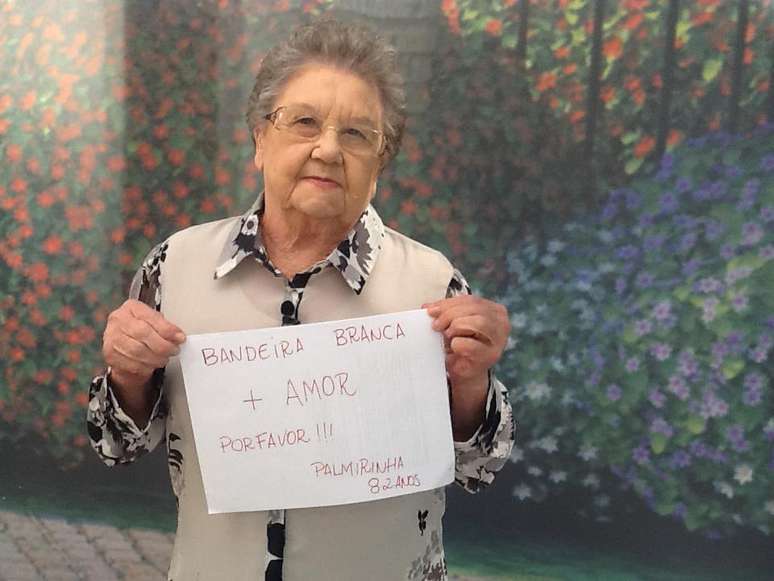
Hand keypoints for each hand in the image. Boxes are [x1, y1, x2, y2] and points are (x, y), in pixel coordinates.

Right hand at [102, 299, 185, 391]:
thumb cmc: (142, 332)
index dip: (167, 329)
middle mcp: (118, 319)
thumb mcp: (154, 323)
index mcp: (131, 307)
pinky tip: (152, 364)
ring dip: (156, 358)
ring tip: (164, 358)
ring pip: (137, 351)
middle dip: (163, 345)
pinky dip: (146, 367)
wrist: (124, 348)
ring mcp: (110, 337)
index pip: (150, 317)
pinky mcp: (109, 354)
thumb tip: (178, 336)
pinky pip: (131, 363)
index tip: (180, 337)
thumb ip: (165, 327)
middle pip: (143, 333)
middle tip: (174, 350)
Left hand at [423, 295, 509, 439]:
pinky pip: (471, 345)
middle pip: (475, 309)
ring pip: (479, 323)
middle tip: (436, 325)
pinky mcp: (490, 357)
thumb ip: (445, 312)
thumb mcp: (454, 323)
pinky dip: (458, 344)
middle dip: (450, 314)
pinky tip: (454, 347)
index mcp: (496, 311)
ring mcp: (499, 341)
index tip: (430, 310)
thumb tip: (428, 307)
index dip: (449, 303)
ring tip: (447, 335)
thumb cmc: (461, 343)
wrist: (465, 371)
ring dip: (456, 327)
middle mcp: (502, 324)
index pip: (472, 300)